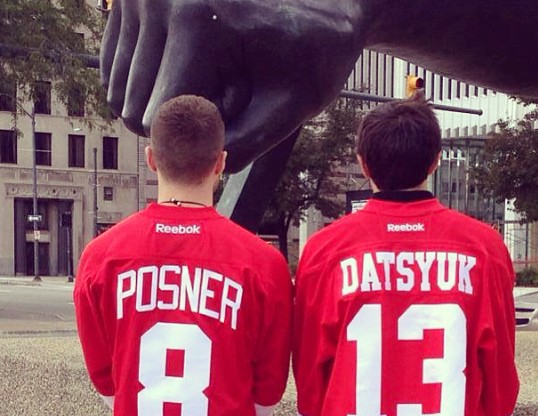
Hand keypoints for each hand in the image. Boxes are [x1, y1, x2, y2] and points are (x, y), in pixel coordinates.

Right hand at [101, 0, 364, 171]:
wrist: (313, 13)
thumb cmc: (309, 62)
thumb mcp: (290, 111)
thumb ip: (243, 146)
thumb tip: (188, 172)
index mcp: (196, 22)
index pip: (163, 118)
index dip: (194, 147)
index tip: (231, 143)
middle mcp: (156, 0)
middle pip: (137, 107)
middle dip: (182, 125)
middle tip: (230, 105)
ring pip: (123, 93)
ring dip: (167, 107)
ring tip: (215, 87)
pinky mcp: (128, 4)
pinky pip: (117, 73)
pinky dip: (151, 90)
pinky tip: (191, 77)